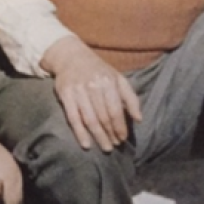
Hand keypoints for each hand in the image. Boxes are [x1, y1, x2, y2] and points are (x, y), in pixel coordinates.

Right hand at [42, 35, 141, 151]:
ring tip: (105, 147)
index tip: (123, 138)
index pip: (115, 110)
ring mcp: (78, 91)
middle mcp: (93, 86)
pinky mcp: (65, 95)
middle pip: (103, 117)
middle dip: (110, 134)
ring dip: (98, 136)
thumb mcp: (118, 78)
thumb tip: (139, 119)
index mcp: (108, 82)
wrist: (71, 56)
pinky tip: (86, 144)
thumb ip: (130, 98)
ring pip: (89, 119)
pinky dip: (79, 133)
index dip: (120, 127)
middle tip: (114, 145)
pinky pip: (73, 117)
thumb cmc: (98, 70)